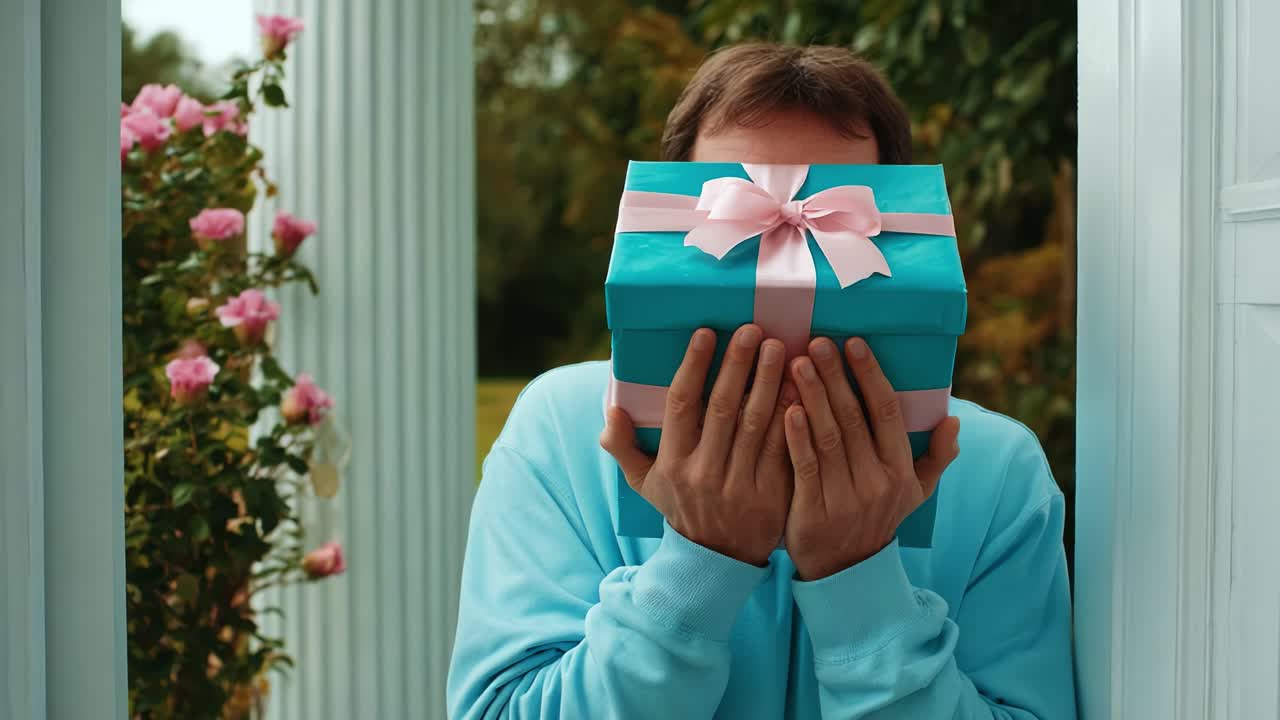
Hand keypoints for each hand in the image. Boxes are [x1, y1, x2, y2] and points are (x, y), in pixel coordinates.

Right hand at [600, 325, 794, 565]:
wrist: (717, 563)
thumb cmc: (681, 510)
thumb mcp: (645, 484)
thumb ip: (623, 448)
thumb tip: (610, 411)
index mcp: (672, 464)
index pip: (681, 405)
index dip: (693, 366)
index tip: (706, 333)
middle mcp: (703, 472)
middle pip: (722, 408)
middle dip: (737, 365)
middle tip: (753, 330)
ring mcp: (738, 485)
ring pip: (756, 424)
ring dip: (768, 381)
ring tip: (780, 348)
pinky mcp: (771, 495)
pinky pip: (782, 448)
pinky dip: (791, 415)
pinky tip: (800, 387)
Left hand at [782, 337, 960, 580]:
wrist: (847, 572)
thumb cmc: (879, 519)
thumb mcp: (915, 494)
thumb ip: (936, 457)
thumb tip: (954, 421)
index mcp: (900, 470)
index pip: (887, 413)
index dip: (871, 376)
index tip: (854, 344)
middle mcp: (876, 481)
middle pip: (854, 418)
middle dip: (835, 376)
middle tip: (817, 342)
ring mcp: (845, 497)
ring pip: (828, 437)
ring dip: (813, 396)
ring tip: (797, 363)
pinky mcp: (814, 510)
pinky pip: (806, 465)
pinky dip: (796, 435)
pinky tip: (786, 408)